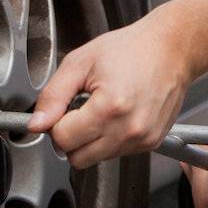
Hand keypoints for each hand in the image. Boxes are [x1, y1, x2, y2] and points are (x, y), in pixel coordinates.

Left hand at [28, 0, 207, 169]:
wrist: (172, 49)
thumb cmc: (131, 49)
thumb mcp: (81, 62)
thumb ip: (53, 95)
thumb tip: (36, 124)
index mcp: (109, 107)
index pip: (62, 139)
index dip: (56, 124)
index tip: (63, 109)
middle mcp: (128, 129)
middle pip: (77, 158)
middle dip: (71, 137)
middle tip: (79, 110)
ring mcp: (142, 140)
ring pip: (96, 159)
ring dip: (91, 140)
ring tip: (102, 108)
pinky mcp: (151, 143)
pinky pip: (116, 154)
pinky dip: (110, 139)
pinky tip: (117, 115)